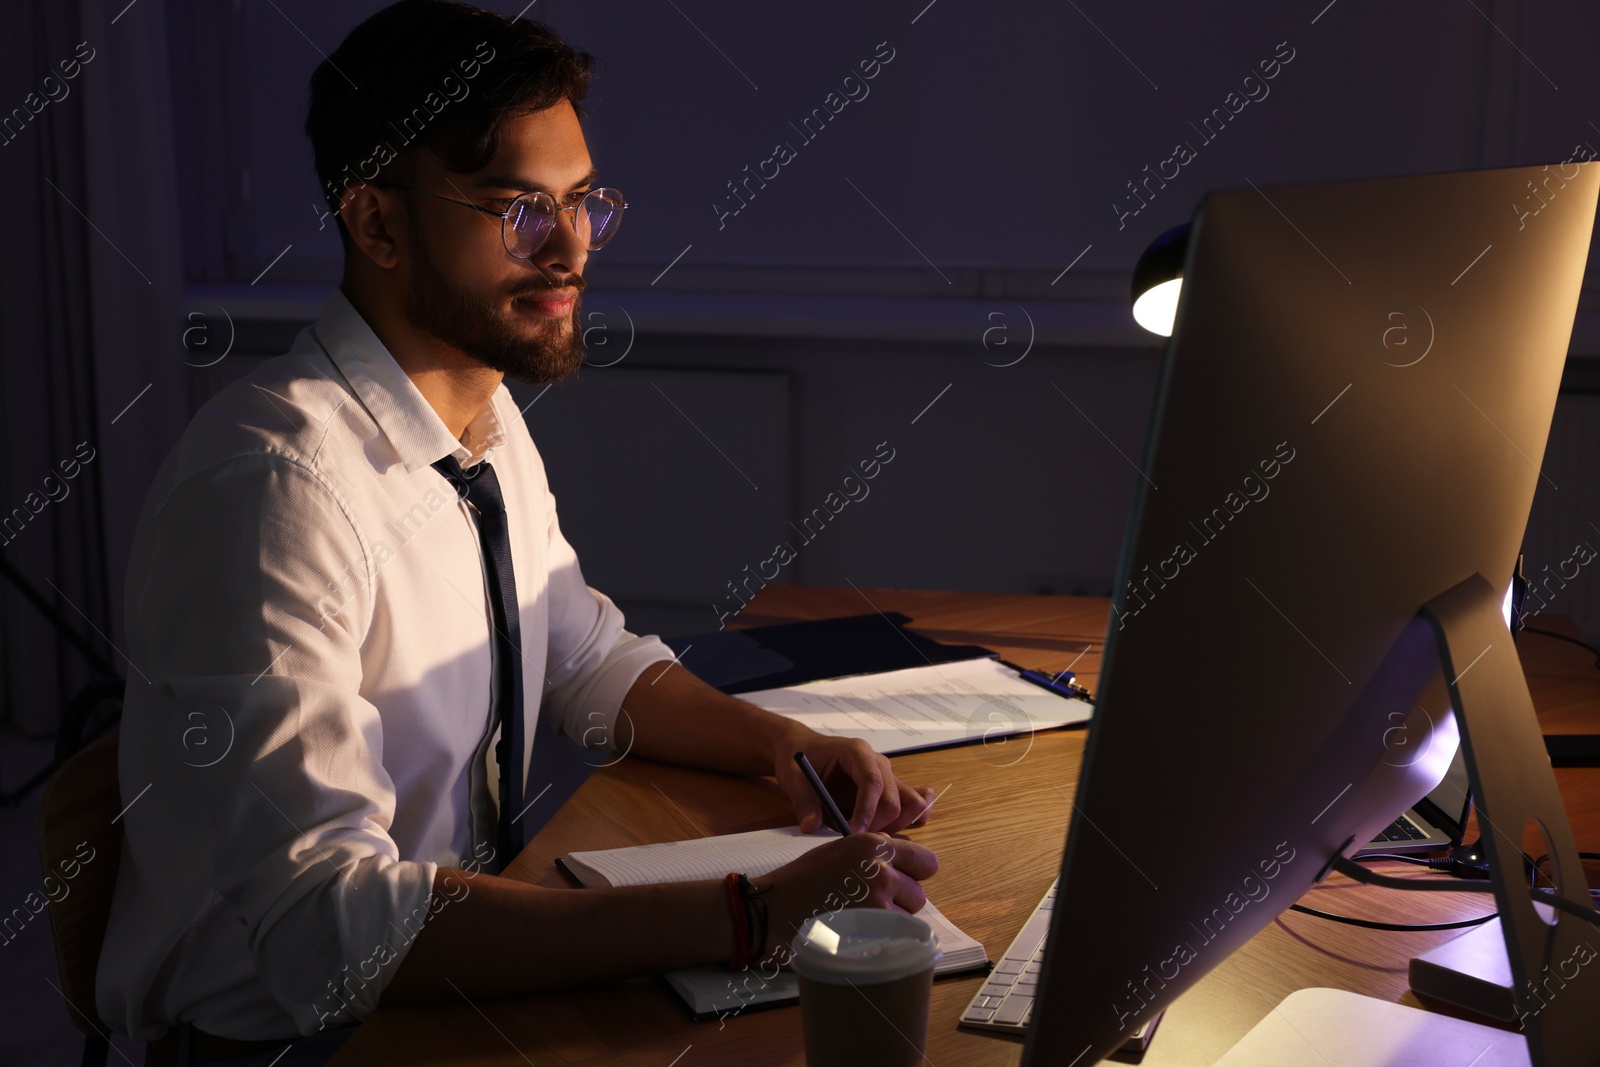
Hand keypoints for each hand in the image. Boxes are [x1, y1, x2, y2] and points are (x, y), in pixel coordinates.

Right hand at [754, 832, 938, 966]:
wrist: (773, 907)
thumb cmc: (803, 880)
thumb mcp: (840, 850)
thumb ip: (873, 853)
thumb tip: (902, 858)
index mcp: (874, 844)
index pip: (926, 861)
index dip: (915, 875)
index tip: (902, 883)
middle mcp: (881, 868)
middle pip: (919, 893)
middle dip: (901, 902)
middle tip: (872, 906)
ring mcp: (878, 899)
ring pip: (908, 917)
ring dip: (891, 922)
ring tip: (861, 920)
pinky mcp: (872, 927)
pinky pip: (896, 937)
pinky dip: (883, 939)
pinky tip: (859, 935)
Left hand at [774, 728, 937, 834]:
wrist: (804, 748)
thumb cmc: (800, 759)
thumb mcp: (793, 778)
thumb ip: (803, 801)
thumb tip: (811, 826)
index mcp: (857, 752)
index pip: (872, 781)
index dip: (867, 810)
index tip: (854, 833)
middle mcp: (878, 762)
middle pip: (894, 797)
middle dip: (878, 824)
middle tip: (855, 840)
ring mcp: (887, 775)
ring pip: (910, 802)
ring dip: (895, 825)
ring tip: (870, 835)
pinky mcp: (889, 788)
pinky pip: (911, 802)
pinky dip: (910, 818)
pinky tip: (893, 830)